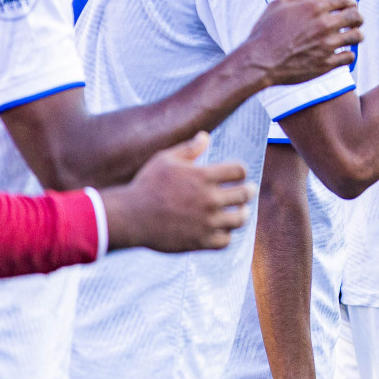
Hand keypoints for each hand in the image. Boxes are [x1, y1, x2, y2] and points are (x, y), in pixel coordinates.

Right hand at [101, 133, 253, 252]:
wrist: (129, 217)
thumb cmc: (146, 185)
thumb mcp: (165, 160)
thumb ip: (188, 149)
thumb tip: (206, 136)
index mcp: (203, 176)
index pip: (239, 171)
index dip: (241, 172)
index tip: (238, 175)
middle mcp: (209, 199)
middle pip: (245, 194)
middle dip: (249, 191)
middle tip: (248, 191)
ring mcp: (206, 221)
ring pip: (240, 219)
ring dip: (243, 214)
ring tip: (241, 212)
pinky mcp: (200, 241)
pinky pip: (226, 240)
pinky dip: (227, 235)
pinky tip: (222, 229)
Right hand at [244, 0, 363, 86]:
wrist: (260, 61)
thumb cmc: (266, 32)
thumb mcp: (279, 5)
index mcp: (314, 7)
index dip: (350, 1)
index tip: (350, 5)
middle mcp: (324, 24)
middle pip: (355, 16)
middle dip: (358, 17)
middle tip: (356, 20)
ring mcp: (327, 44)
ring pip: (356, 36)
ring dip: (357, 35)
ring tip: (353, 36)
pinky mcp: (327, 63)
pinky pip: (349, 57)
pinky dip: (349, 54)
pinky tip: (343, 53)